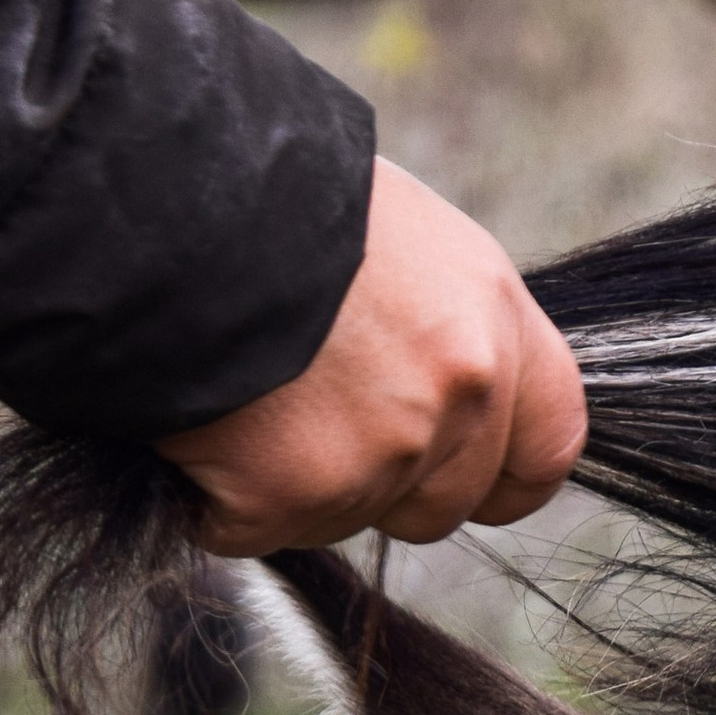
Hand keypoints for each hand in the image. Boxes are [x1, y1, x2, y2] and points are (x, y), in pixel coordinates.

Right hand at [159, 158, 587, 553]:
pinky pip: (257, 528)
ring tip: (244, 385)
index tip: (481, 487)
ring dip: (293, 482)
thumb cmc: (270, 190)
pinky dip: (218, 494)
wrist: (165, 186)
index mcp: (492, 317)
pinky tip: (197, 417)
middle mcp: (457, 390)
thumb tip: (443, 397)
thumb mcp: (397, 239)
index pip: (551, 442)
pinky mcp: (294, 492)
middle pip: (443, 504)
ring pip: (345, 518)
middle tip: (305, 407)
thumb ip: (440, 328)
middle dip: (382, 484)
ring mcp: (381, 451)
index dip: (509, 477)